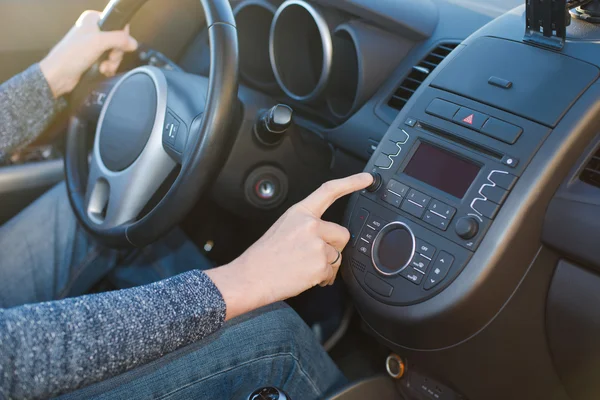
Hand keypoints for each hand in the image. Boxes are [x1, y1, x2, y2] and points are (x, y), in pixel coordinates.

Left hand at [40, 10, 137, 97]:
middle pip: (118, 40)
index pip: (117, 23)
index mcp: (92, 19)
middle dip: (116, 53)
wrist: (58, 75)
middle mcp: (93, 30)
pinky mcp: (93, 58)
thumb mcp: (98, 42)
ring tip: (103, 67)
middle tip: (109, 58)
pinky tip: (102, 71)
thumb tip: (134, 43)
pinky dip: (108, 68)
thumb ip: (119, 39)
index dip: (121, 36)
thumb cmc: (73, 54)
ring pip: (114, 53)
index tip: (118, 46)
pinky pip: (109, 61)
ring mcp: (93, 45)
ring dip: (112, 62)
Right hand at [207, 172, 373, 319]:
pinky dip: (323, 278)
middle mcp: (310, 225)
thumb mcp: (284, 228)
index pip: (330, 191)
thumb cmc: (264, 256)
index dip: (351, 182)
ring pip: (338, 256)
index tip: (366, 179)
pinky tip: (305, 277)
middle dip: (335, 247)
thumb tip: (327, 237)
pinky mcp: (320, 265)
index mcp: (300, 213)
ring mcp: (316, 245)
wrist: (251, 277)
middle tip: (315, 256)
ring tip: (304, 268)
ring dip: (326, 265)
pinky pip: (332, 273)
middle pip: (343, 234)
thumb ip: (307, 226)